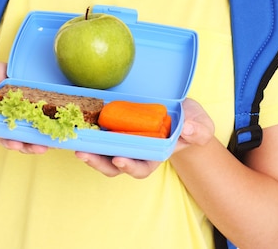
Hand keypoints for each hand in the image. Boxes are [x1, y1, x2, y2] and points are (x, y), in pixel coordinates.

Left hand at [74, 99, 213, 177]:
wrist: (182, 110)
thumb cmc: (192, 122)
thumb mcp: (201, 126)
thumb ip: (198, 130)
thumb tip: (188, 129)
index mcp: (155, 155)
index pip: (141, 167)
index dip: (130, 166)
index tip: (120, 160)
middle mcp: (137, 151)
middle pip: (114, 164)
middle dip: (98, 162)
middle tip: (84, 154)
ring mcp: (125, 139)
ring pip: (104, 150)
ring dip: (89, 149)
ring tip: (76, 144)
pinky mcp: (116, 124)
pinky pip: (101, 131)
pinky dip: (90, 131)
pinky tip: (79, 124)